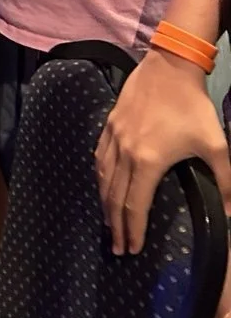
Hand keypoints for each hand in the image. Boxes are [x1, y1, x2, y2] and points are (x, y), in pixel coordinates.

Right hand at [95, 47, 230, 254]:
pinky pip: (99, 159)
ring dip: (104, 205)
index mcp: (148, 162)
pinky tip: (103, 186)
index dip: (133, 231)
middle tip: (117, 247)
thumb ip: (225, 181)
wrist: (170, 68)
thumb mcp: (216, 145)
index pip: (135, 206)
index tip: (133, 250)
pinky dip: (100, 178)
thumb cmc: (193, 107)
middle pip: (115, 198)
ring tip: (108, 223)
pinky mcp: (109, 125)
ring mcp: (113, 138)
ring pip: (103, 179)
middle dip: (115, 226)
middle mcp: (125, 153)